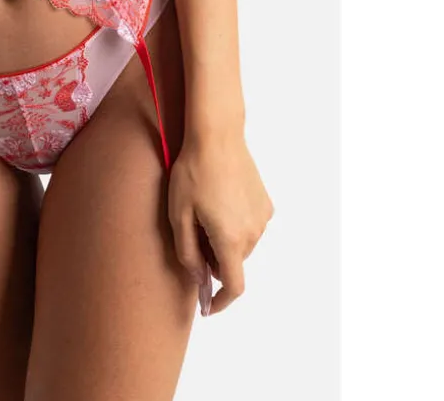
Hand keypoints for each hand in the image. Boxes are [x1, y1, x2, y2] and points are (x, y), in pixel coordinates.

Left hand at [167, 126, 273, 315]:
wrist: (217, 136)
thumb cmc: (193, 172)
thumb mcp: (178, 213)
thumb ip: (187, 251)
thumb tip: (199, 278)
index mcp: (229, 238)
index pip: (233, 286)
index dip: (221, 302)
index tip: (209, 307)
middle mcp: (252, 233)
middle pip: (233, 263)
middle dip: (214, 260)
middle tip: (192, 234)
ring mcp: (262, 218)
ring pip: (242, 245)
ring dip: (224, 241)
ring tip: (204, 211)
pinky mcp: (265, 204)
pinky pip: (249, 226)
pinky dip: (235, 225)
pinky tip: (219, 200)